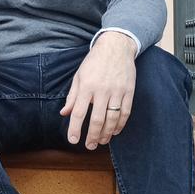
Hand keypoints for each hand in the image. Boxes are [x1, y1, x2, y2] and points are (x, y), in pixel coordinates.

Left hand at [60, 32, 136, 149]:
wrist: (116, 47)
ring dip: (107, 133)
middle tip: (88, 146)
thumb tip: (64, 113)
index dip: (75, 129)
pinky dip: (120, 124)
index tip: (73, 140)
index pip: (79, 113)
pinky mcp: (129, 91)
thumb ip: (72, 97)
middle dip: (92, 136)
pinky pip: (126, 112)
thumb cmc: (94, 62)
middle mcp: (102, 90)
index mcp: (86, 87)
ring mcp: (117, 91)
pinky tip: (115, 132)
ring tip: (101, 142)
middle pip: (97, 119)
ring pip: (113, 119)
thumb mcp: (78, 77)